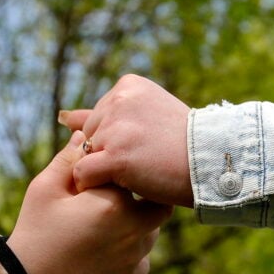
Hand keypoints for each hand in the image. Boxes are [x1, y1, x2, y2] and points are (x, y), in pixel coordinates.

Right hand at [7, 131, 173, 273]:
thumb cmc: (35, 230)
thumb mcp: (45, 188)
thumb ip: (70, 159)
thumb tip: (84, 135)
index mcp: (113, 203)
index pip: (132, 174)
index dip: (120, 171)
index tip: (102, 177)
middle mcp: (133, 231)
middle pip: (157, 202)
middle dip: (142, 196)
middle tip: (116, 197)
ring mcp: (135, 259)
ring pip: (151, 231)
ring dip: (137, 223)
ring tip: (106, 224)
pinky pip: (142, 258)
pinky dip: (130, 251)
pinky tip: (105, 248)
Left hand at [59, 74, 193, 206]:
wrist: (212, 163)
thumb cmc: (182, 144)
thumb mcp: (145, 117)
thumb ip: (103, 114)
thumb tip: (62, 117)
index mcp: (127, 86)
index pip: (98, 119)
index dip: (116, 140)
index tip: (145, 146)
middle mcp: (118, 101)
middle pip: (89, 136)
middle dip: (107, 154)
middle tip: (142, 162)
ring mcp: (116, 128)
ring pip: (85, 156)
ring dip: (105, 171)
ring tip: (137, 173)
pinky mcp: (115, 156)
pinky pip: (84, 174)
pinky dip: (96, 186)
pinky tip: (120, 187)